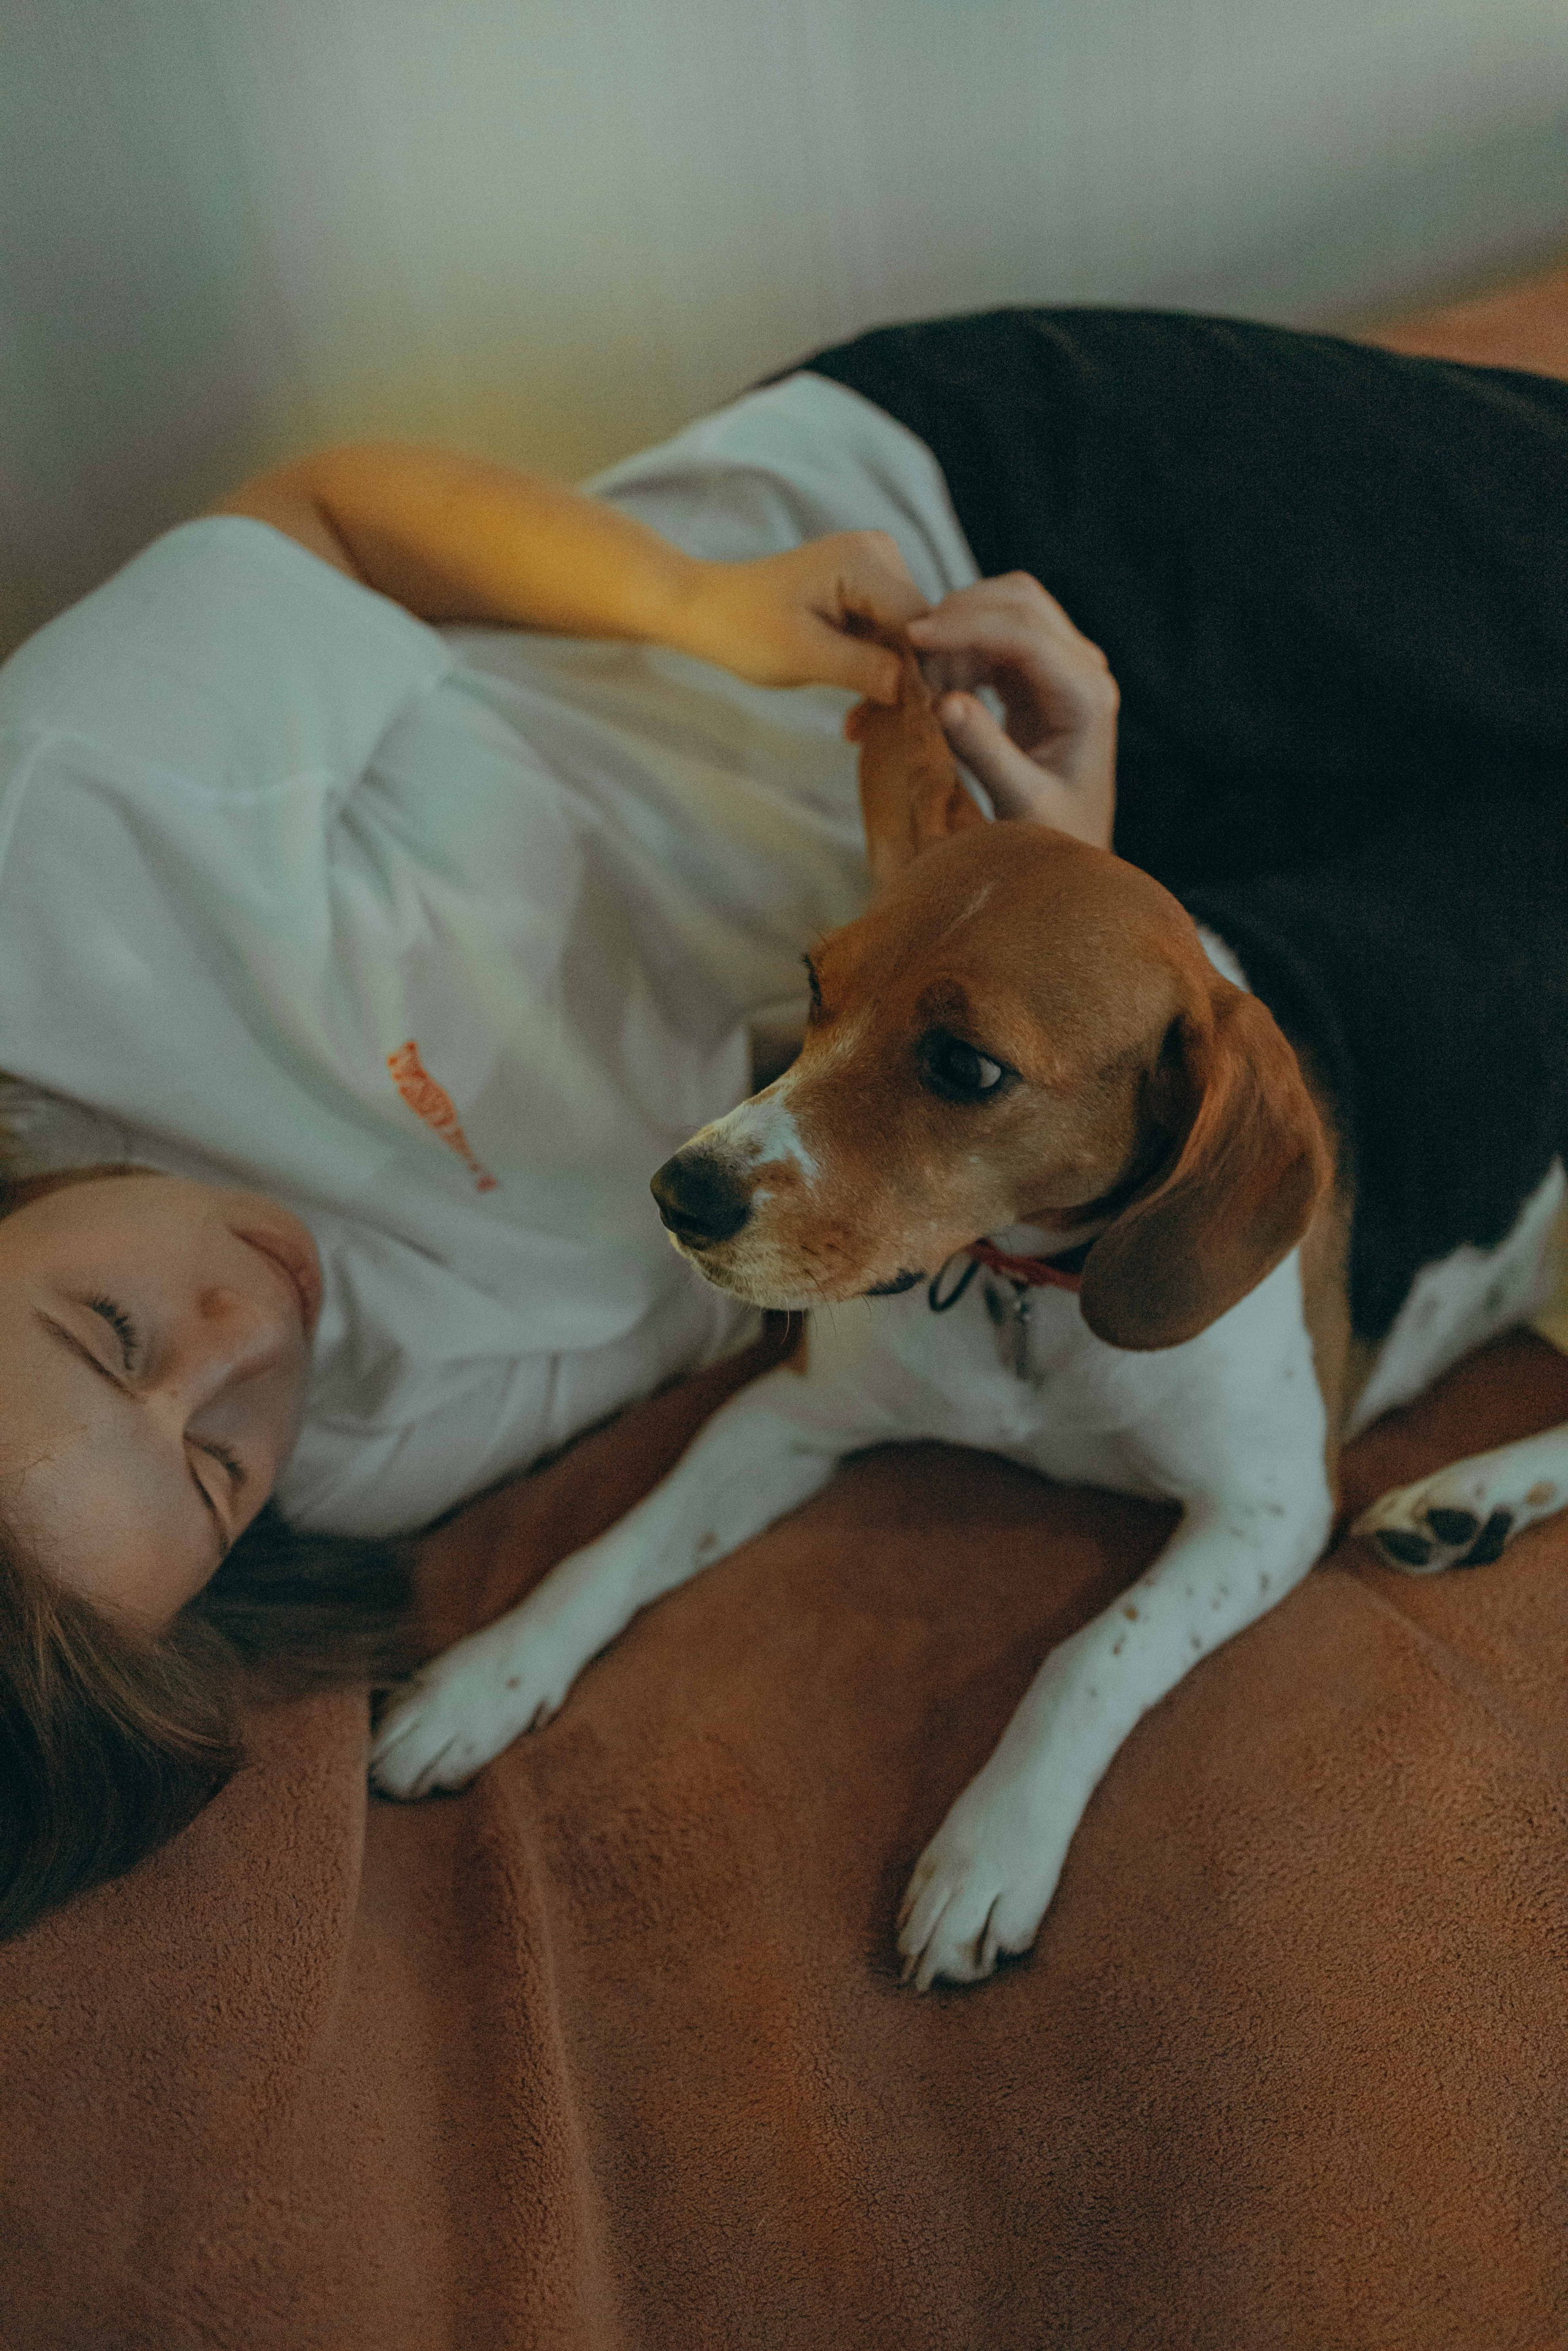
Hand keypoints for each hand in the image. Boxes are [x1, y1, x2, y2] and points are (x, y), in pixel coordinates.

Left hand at [671, 531, 927, 703]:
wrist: (709, 609)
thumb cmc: (745, 629)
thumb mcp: (806, 655)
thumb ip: (865, 668)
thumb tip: (915, 690)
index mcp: (866, 559)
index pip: (921, 625)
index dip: (920, 674)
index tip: (908, 721)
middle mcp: (880, 552)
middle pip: (919, 630)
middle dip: (902, 679)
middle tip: (872, 728)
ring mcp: (875, 567)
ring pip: (906, 638)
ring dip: (888, 680)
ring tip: (859, 722)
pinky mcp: (866, 587)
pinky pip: (888, 634)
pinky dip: (875, 668)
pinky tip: (857, 702)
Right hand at [901, 573, 1117, 847]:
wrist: (1074, 848)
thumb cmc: (1057, 836)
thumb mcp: (1021, 802)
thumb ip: (984, 752)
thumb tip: (942, 701)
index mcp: (1086, 695)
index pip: (1025, 632)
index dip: (965, 626)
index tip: (912, 638)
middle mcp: (1084, 669)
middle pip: (1019, 600)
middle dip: (959, 614)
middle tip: (908, 651)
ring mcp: (1063, 667)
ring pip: (1006, 610)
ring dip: (957, 630)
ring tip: (921, 679)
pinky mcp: (1039, 676)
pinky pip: (995, 639)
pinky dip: (960, 649)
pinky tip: (936, 684)